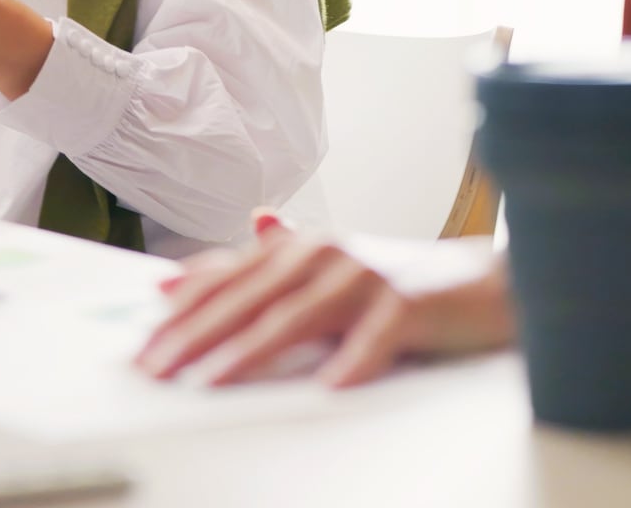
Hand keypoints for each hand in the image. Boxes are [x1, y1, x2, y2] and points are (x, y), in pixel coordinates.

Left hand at [135, 214, 513, 388]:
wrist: (487, 282)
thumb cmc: (401, 282)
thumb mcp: (331, 267)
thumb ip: (277, 256)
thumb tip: (225, 243)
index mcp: (300, 248)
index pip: (228, 276)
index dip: (182, 305)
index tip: (143, 336)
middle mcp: (323, 254)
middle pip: (247, 298)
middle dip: (195, 335)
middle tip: (156, 368)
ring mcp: (364, 277)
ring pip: (294, 317)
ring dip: (248, 352)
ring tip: (211, 382)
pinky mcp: (408, 304)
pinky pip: (374, 339)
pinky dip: (350, 361)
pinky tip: (327, 386)